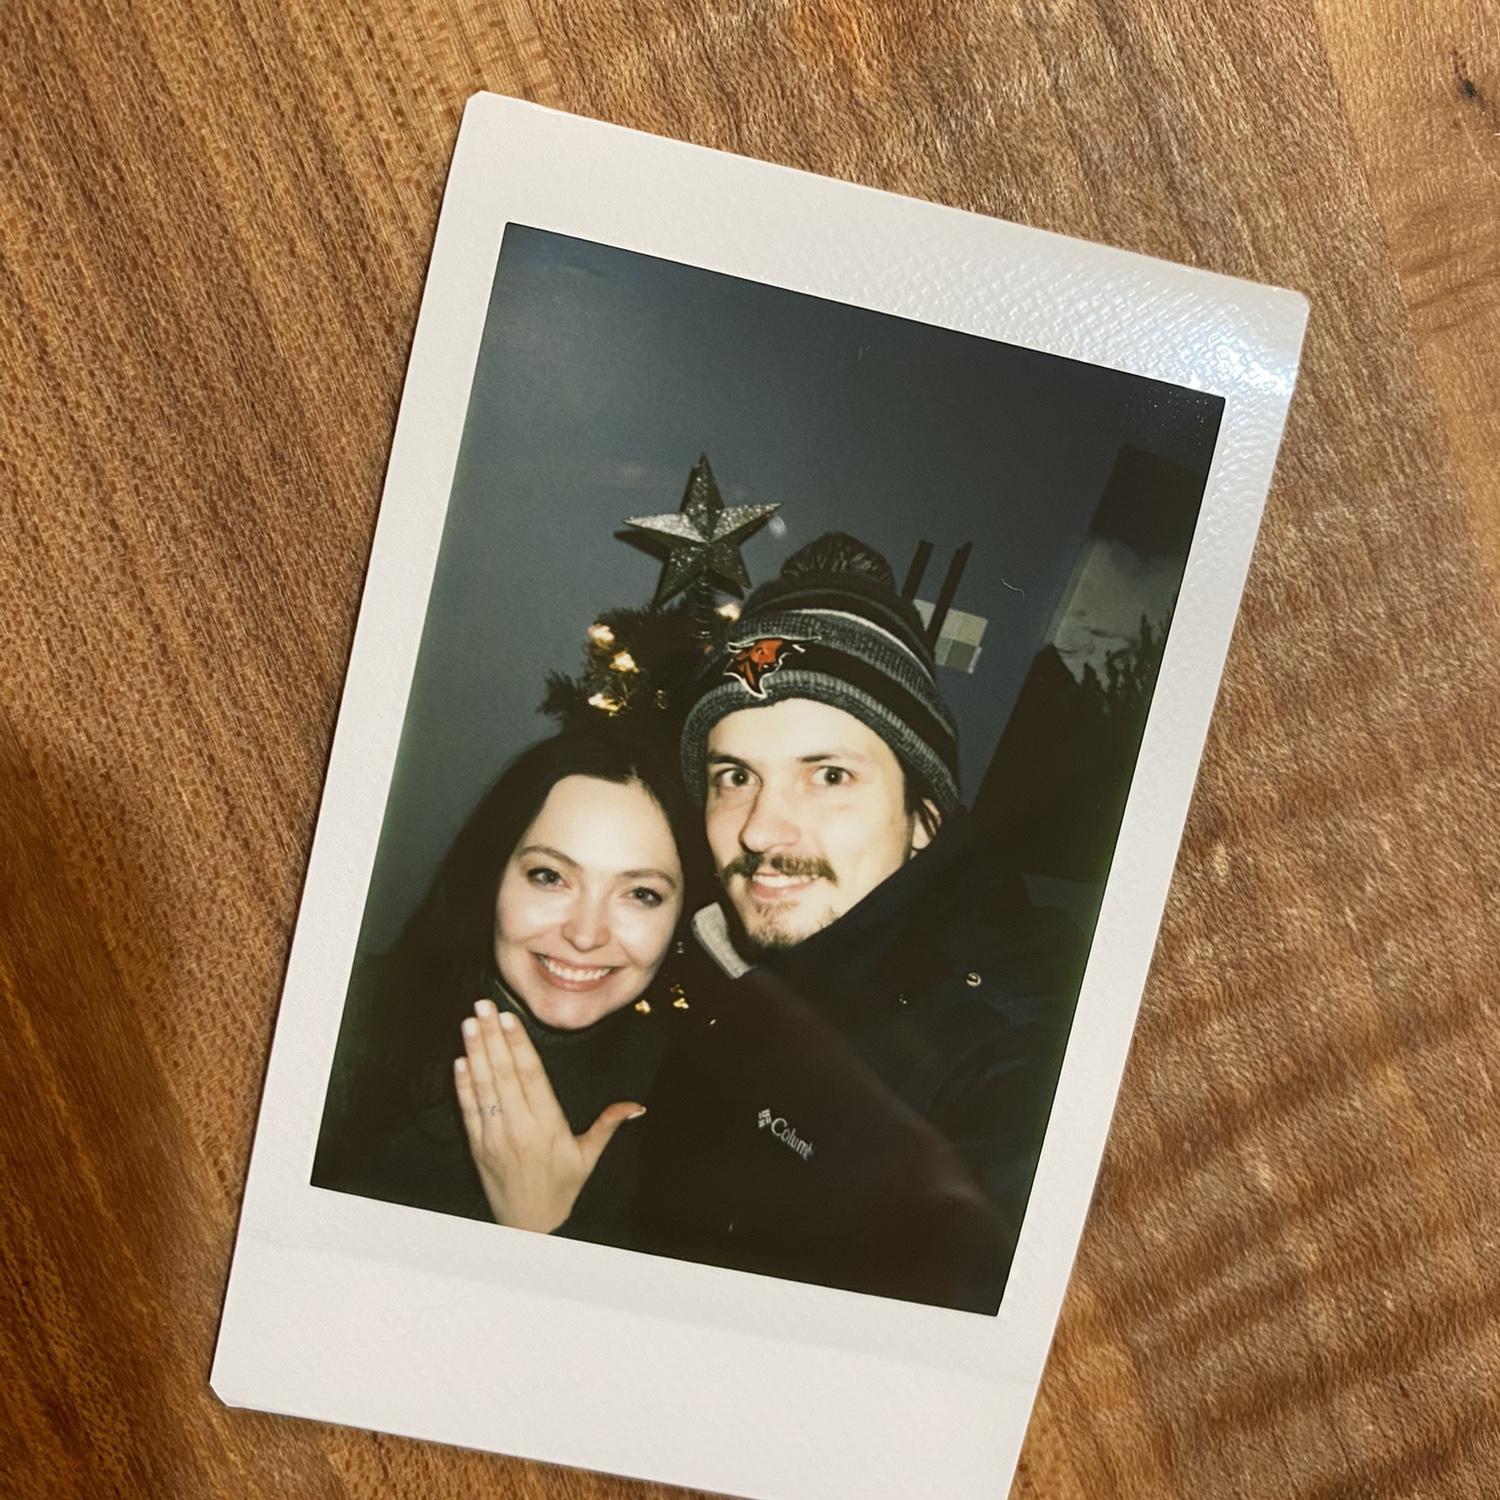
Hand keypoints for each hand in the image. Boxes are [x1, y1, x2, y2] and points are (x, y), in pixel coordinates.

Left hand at [453, 999, 644, 1232]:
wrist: (529, 1228)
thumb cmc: (562, 1189)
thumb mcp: (588, 1156)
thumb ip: (609, 1125)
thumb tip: (637, 1106)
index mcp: (547, 1125)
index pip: (531, 1076)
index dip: (519, 1044)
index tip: (510, 1018)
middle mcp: (518, 1127)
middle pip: (503, 1074)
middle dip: (493, 1037)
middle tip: (483, 1005)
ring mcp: (493, 1137)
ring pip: (483, 1087)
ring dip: (474, 1053)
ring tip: (470, 1023)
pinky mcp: (477, 1147)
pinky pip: (468, 1110)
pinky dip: (462, 1084)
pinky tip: (459, 1060)